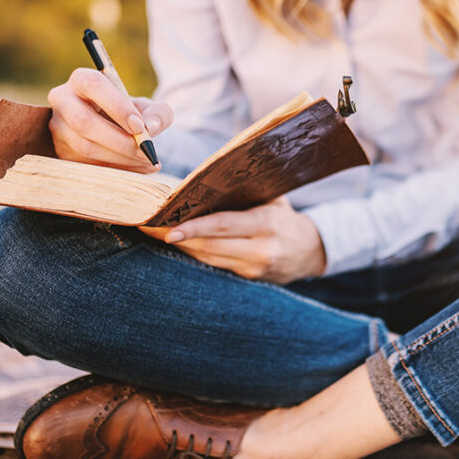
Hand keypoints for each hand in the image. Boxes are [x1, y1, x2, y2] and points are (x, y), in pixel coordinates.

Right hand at [47, 68, 173, 172]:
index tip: (139, 127)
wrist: (116, 128)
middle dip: (119, 140)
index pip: (93, 85)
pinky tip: (138, 168)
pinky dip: (117, 169)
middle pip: (83, 121)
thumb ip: (158, 113)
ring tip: (147, 160)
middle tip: (145, 151)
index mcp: (82, 79)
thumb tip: (151, 128)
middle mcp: (63, 100)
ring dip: (120, 158)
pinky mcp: (61, 151)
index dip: (117, 107)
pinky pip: (87, 164)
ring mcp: (58, 127)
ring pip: (85, 146)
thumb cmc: (131, 113)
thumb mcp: (149, 108)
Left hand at [139, 197, 326, 283]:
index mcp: (266, 224)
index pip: (222, 226)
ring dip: (181, 246)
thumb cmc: (285, 216)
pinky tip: (178, 244)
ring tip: (155, 232)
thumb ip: (244, 192)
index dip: (192, 228)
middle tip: (147, 227)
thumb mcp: (272, 198)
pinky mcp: (248, 278)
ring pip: (208, 258)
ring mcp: (254, 268)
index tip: (165, 227)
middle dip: (176, 237)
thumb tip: (201, 180)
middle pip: (209, 246)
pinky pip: (215, 265)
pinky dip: (195, 254)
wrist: (311, 250)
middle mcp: (260, 249)